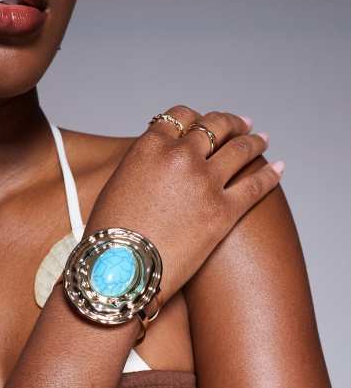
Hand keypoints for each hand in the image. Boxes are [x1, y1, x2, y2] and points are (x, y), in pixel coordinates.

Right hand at [83, 104, 283, 304]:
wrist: (118, 271)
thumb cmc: (109, 235)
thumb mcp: (117, 186)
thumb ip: (143, 166)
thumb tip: (157, 165)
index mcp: (151, 145)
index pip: (181, 116)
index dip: (195, 117)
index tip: (204, 121)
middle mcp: (181, 156)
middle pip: (214, 125)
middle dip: (230, 122)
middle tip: (242, 124)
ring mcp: (205, 183)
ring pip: (240, 149)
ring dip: (254, 140)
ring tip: (261, 139)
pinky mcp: (223, 212)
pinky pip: (255, 185)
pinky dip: (270, 174)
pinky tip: (279, 168)